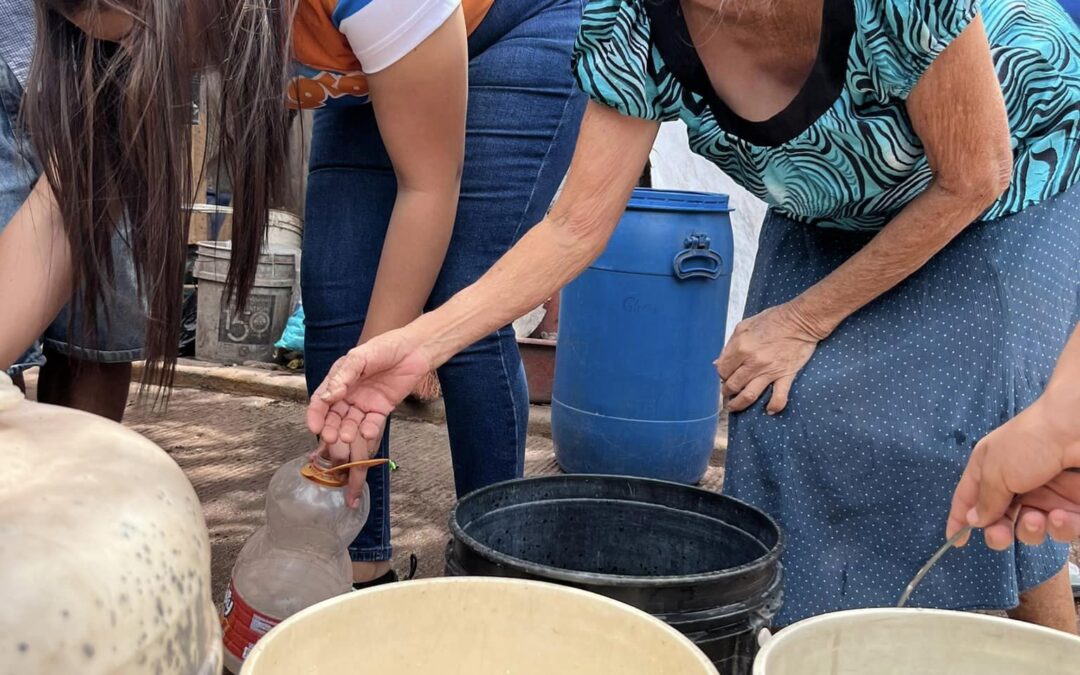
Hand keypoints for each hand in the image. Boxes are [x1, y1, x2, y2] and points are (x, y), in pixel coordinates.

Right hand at [307, 328, 432, 506]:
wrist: (413, 349)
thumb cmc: (384, 347)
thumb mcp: (359, 357)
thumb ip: (343, 376)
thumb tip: (327, 397)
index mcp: (339, 380)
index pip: (322, 400)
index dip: (316, 414)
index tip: (314, 427)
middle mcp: (349, 394)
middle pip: (334, 416)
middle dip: (330, 428)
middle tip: (330, 438)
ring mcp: (365, 403)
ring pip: (351, 422)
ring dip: (348, 431)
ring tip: (347, 437)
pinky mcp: (381, 409)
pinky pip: (372, 423)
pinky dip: (368, 430)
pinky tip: (367, 433)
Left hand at [716, 301, 823, 414]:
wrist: (801, 320)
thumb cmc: (773, 320)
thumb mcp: (744, 326)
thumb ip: (729, 345)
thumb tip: (717, 363)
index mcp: (741, 347)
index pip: (722, 369)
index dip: (721, 375)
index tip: (725, 376)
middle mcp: (753, 361)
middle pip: (732, 385)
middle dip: (727, 391)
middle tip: (727, 393)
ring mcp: (769, 371)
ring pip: (749, 395)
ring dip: (739, 404)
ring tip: (734, 407)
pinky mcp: (786, 375)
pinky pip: (778, 397)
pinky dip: (773, 406)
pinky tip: (768, 411)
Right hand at [947, 395, 1079, 548]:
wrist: (1075, 431)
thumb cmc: (1028, 444)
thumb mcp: (996, 471)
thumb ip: (984, 501)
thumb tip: (972, 520)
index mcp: (989, 469)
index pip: (968, 498)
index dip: (959, 519)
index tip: (955, 541)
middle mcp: (1015, 485)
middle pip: (1000, 521)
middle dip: (999, 533)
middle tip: (1002, 536)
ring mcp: (1045, 496)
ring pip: (1031, 530)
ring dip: (1031, 530)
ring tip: (1038, 519)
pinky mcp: (1071, 506)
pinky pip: (1061, 530)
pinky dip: (1061, 528)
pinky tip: (1062, 516)